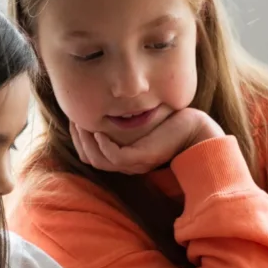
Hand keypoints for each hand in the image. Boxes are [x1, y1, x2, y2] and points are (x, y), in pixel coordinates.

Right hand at [69, 108, 222, 174]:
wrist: (194, 127)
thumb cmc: (170, 120)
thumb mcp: (139, 118)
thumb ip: (121, 117)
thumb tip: (100, 103)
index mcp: (125, 157)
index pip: (90, 156)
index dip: (78, 139)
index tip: (74, 119)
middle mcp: (128, 164)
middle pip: (90, 159)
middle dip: (77, 139)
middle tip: (73, 119)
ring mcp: (135, 163)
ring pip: (98, 160)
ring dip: (86, 141)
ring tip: (81, 123)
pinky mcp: (142, 157)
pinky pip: (115, 157)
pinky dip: (103, 145)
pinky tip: (98, 130)